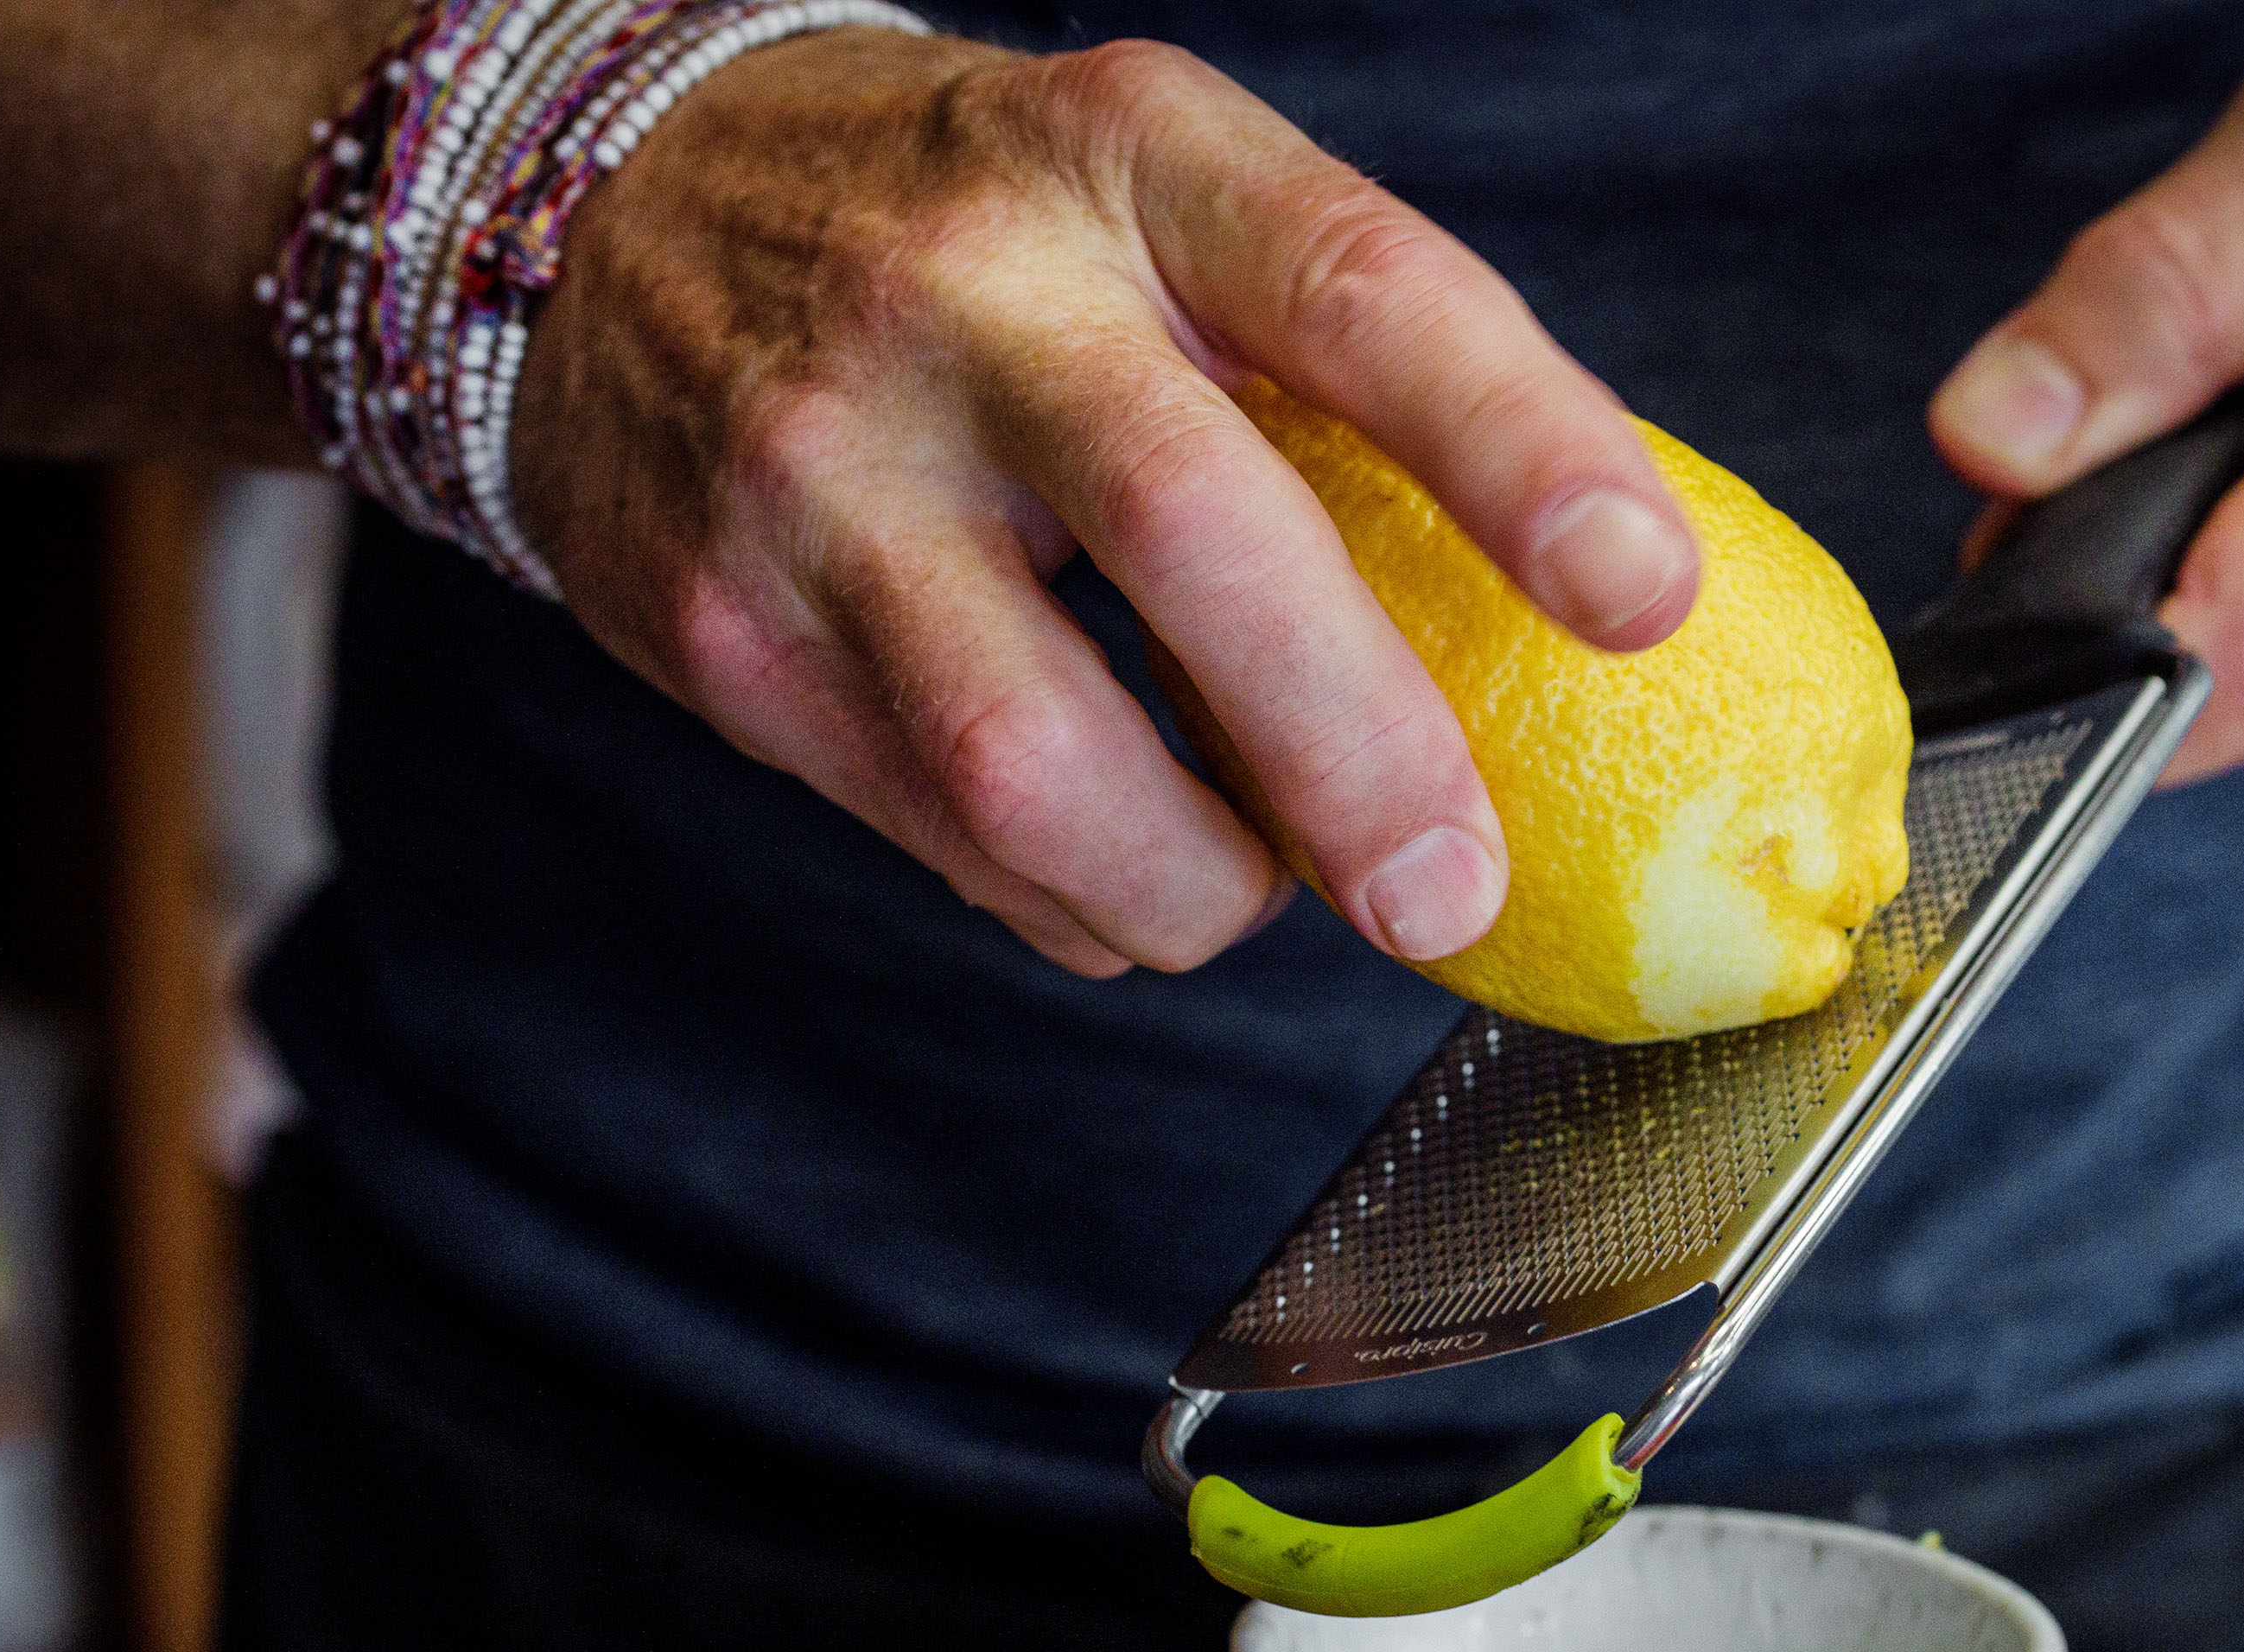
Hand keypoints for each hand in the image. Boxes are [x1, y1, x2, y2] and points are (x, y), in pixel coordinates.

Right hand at [508, 30, 1699, 976]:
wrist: (605, 220)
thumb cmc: (966, 237)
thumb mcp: (1149, 203)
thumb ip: (1323, 366)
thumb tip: (1553, 625)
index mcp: (1126, 161)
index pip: (1358, 290)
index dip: (1517, 448)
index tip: (1638, 595)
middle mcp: (963, 298)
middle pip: (1193, 541)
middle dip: (1353, 754)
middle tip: (1450, 889)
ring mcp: (820, 474)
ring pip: (1039, 763)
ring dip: (1197, 885)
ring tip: (1260, 886)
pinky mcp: (728, 637)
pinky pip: (952, 843)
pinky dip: (1079, 897)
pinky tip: (1114, 859)